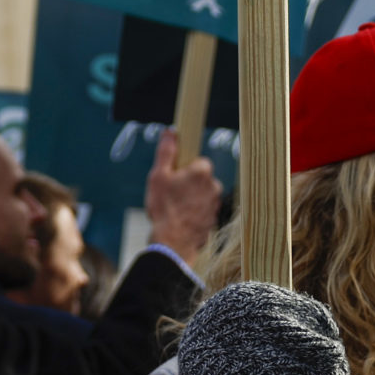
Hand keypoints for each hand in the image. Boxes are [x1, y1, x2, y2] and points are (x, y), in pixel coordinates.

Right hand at [145, 131, 222, 264]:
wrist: (172, 242)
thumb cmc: (164, 208)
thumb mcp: (158, 175)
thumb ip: (166, 151)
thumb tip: (171, 132)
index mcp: (202, 172)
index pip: (198, 161)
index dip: (183, 168)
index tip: (173, 177)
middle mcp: (214, 186)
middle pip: (200, 179)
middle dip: (188, 184)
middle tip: (171, 193)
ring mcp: (215, 205)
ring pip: (202, 195)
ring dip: (191, 199)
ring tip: (174, 208)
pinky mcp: (213, 220)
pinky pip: (203, 210)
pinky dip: (194, 213)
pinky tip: (180, 219)